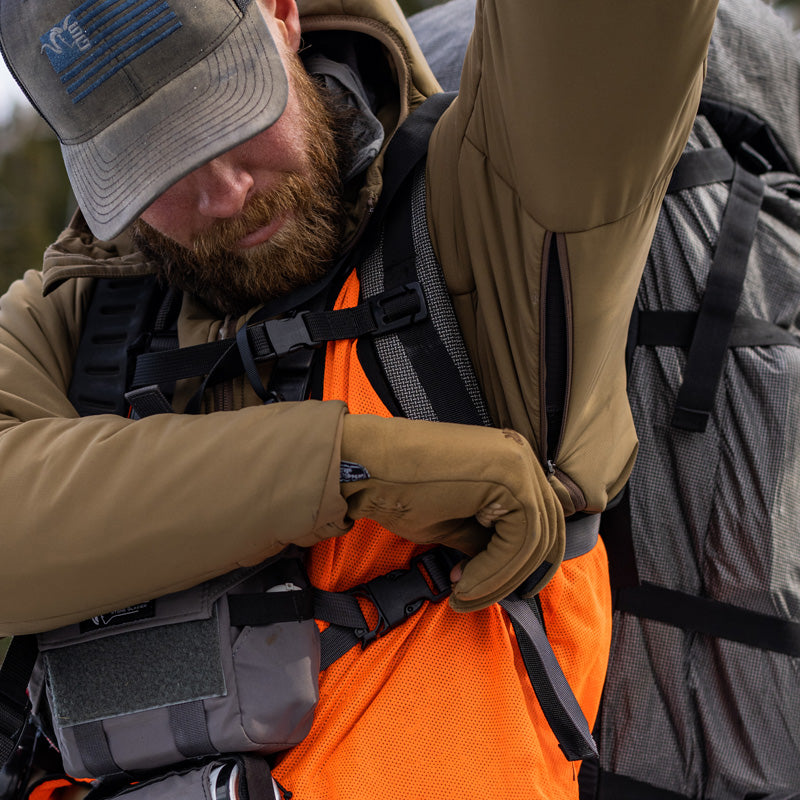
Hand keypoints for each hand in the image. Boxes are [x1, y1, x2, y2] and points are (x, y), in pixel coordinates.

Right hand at [340, 414, 564, 610]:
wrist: (367, 467)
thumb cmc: (400, 489)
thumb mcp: (456, 522)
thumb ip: (487, 539)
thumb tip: (503, 571)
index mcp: (512, 462)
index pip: (540, 523)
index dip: (519, 567)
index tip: (484, 589)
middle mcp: (522, 456)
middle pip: (545, 532)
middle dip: (513, 577)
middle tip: (475, 598)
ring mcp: (519, 463)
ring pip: (535, 540)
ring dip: (499, 578)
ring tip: (463, 592)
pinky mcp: (511, 476)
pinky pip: (521, 539)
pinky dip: (494, 570)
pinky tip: (463, 580)